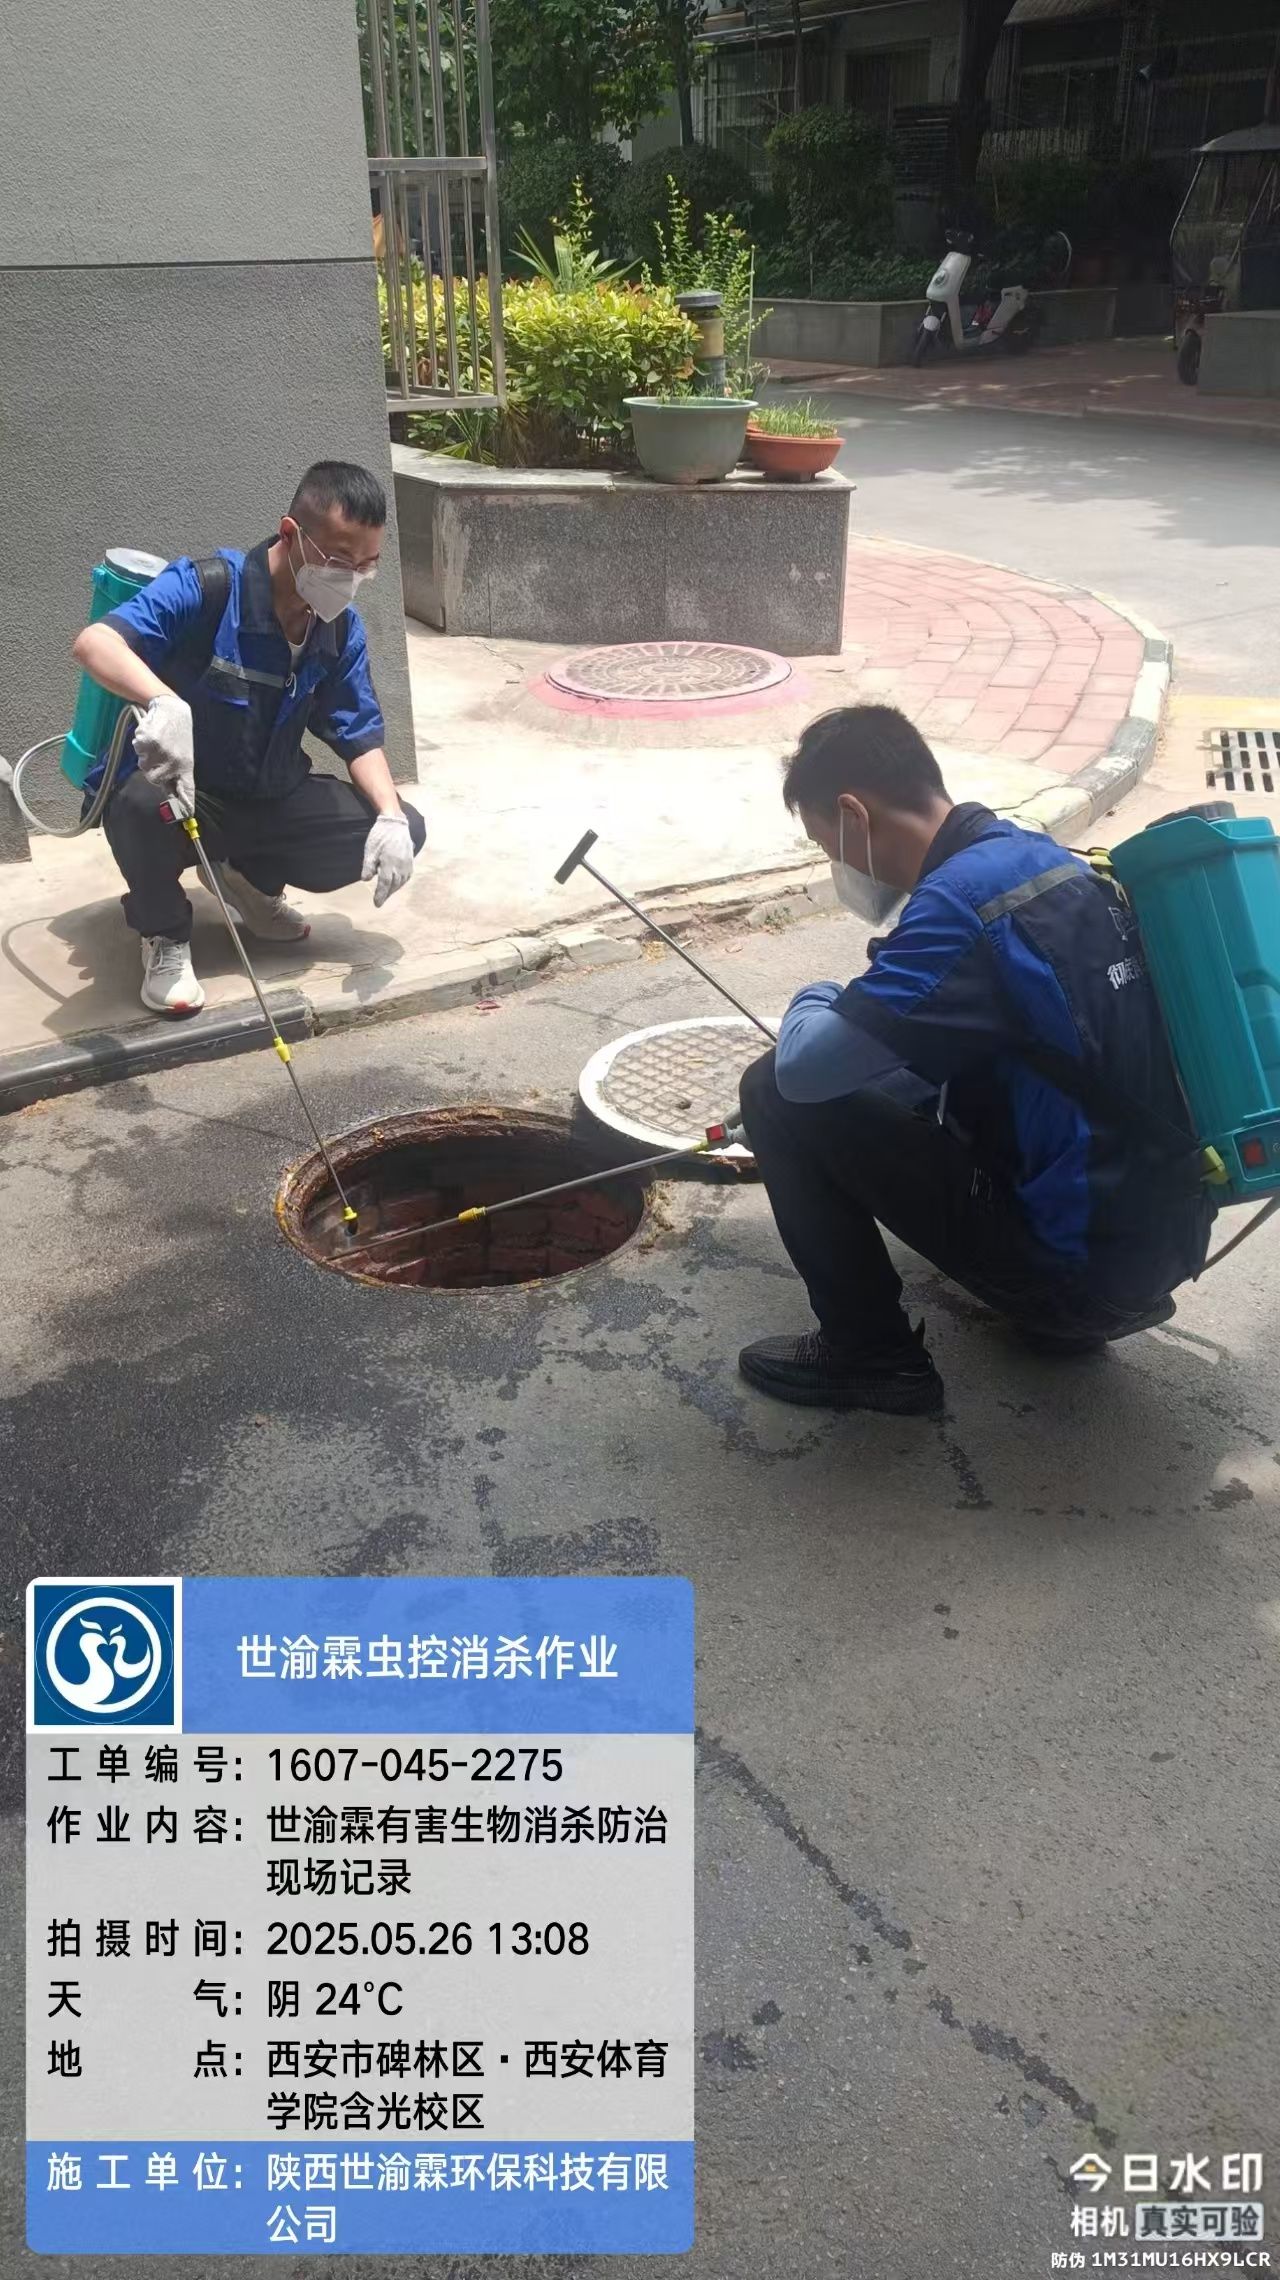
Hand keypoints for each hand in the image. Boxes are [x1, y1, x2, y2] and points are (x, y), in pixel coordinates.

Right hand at [134, 693, 194, 814]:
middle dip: (152, 770)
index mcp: (186, 766)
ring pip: (144, 764)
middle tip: (157, 755)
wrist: (170, 707)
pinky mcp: (148, 741)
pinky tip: (150, 734)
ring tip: (156, 743)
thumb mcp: (183, 754)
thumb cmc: (176, 733)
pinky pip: (138, 750)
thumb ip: (177, 774)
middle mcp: (174, 761)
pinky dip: (140, 744)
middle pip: (154, 779)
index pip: (186, 789)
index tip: (186, 815)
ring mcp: (161, 751)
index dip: (184, 804)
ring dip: (146, 755)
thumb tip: (172, 795)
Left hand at [361, 811, 414, 907]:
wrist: (395, 823)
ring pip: (402, 881)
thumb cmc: (380, 835)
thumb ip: (368, 866)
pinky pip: (407, 875)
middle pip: (394, 884)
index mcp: (389, 863)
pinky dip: (402, 882)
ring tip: (387, 894)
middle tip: (380, 901)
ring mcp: (407, 863)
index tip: (376, 904)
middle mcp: (400, 865)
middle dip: (387, 894)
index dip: (380, 895)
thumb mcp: (370, 849)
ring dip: (394, 889)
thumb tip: (366, 880)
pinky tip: (397, 883)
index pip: (385, 884)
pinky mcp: (410, 859)